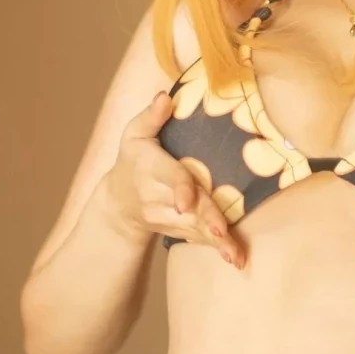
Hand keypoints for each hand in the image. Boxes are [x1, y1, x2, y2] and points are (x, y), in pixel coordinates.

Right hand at [106, 90, 245, 267]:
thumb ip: (151, 116)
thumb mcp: (135, 133)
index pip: (170, 176)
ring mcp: (166, 217)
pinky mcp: (177, 229)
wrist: (119, 201)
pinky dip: (215, 247)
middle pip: (187, 207)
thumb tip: (165, 96)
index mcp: (151, 167)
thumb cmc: (134, 158)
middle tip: (221, 231)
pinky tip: (234, 257)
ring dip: (215, 241)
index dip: (180, 188)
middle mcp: (157, 196)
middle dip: (205, 219)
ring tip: (235, 255)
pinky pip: (197, 238)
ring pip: (193, 228)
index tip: (186, 202)